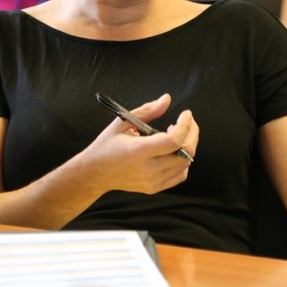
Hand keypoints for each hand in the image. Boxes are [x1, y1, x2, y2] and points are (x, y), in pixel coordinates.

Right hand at [84, 94, 198, 194]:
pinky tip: (173, 151)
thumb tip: (167, 99)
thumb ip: (147, 110)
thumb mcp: (122, 122)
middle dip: (192, 133)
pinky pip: (180, 175)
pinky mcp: (155, 188)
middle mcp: (148, 169)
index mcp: (138, 151)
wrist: (95, 173)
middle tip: (187, 122)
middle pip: (185, 153)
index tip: (186, 114)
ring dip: (187, 146)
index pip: (173, 141)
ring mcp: (153, 181)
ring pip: (185, 164)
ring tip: (174, 134)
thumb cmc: (107, 145)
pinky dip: (183, 161)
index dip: (185, 125)